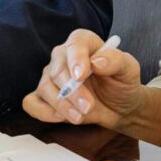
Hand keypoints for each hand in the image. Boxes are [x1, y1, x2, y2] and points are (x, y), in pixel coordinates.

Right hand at [21, 29, 142, 130]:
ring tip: (79, 117)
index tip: (81, 75)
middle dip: (72, 92)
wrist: (120, 106)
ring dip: (61, 105)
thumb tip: (97, 62)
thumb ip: (116, 60)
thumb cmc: (122, 83)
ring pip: (44, 88)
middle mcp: (63, 56)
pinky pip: (31, 102)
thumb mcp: (129, 69)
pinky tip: (61, 117)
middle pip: (57, 70)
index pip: (75, 44)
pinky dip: (43, 112)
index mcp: (83, 42)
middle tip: (88, 106)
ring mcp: (51, 76)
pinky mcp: (45, 96)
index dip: (76, 59)